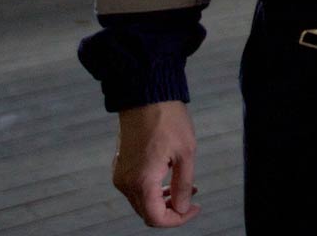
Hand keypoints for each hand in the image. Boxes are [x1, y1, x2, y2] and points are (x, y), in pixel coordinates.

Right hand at [113, 100, 199, 226]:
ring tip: (187, 188)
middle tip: (193, 197)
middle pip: (147, 213)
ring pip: (142, 202)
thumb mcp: (186, 153)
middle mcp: (126, 183)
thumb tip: (181, 209)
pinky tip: (171, 178)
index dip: (178, 219)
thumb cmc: (169, 121)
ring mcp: (120, 176)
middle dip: (171, 210)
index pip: (156, 218)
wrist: (145, 97)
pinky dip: (154, 190)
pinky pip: (136, 189)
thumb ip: (183, 185)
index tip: (195, 207)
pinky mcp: (121, 167)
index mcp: (142, 182)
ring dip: (164, 200)